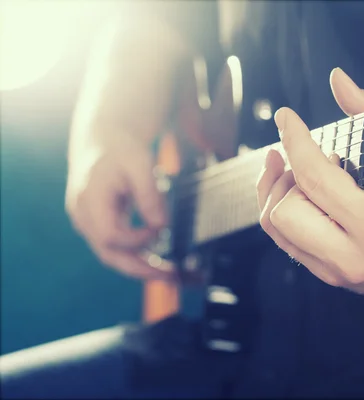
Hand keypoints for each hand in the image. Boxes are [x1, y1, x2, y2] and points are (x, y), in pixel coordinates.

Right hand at [65, 17, 196, 280]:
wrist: (103, 142)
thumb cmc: (120, 150)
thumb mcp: (139, 164)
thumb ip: (149, 195)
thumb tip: (162, 225)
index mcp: (90, 201)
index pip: (111, 236)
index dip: (138, 238)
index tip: (160, 228)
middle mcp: (84, 218)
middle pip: (110, 255)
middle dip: (141, 270)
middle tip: (172, 277)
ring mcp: (89, 225)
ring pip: (113, 257)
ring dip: (141, 268)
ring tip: (170, 275)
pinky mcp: (98, 227)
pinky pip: (116, 250)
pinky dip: (136, 258)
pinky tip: (157, 262)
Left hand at [257, 68, 363, 299]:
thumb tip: (338, 80)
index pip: (317, 178)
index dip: (296, 140)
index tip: (287, 118)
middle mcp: (349, 255)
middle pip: (286, 208)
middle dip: (288, 176)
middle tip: (306, 160)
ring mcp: (332, 269)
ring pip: (276, 225)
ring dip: (280, 192)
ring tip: (303, 175)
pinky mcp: (321, 273)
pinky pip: (281, 238)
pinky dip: (281, 208)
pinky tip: (297, 191)